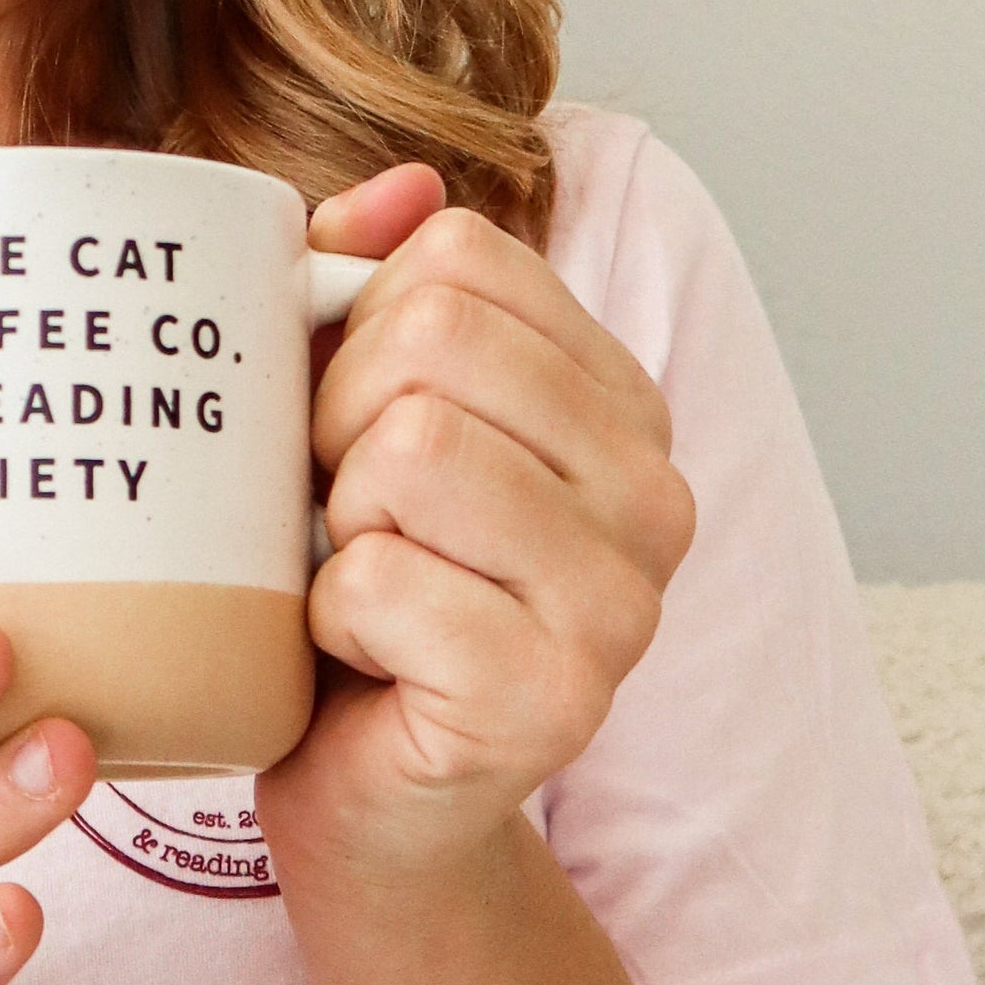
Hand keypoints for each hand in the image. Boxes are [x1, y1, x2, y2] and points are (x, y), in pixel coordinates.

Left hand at [259, 168, 693, 891]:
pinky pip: (379, 579)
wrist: (364, 796)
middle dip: (333, 422)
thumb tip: (399, 188)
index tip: (352, 423)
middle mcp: (656, 492)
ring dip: (335, 521)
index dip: (356, 328)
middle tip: (342, 514)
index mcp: (620, 401)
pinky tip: (363, 658)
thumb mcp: (344, 415)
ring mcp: (623, 602)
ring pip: (411, 449)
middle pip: (432, 340)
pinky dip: (328, 616)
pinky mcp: (556, 699)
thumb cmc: (353, 591)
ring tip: (357, 578)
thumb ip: (364, 285)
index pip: (460, 260)